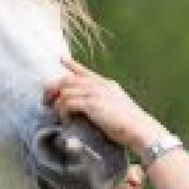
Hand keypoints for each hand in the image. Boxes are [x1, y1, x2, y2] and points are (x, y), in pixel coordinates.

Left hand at [45, 57, 167, 151]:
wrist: (141, 130)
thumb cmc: (131, 127)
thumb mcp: (117, 110)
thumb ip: (103, 105)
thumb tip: (89, 110)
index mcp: (108, 85)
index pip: (85, 72)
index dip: (72, 65)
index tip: (62, 59)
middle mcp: (100, 85)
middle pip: (68, 79)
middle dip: (54, 89)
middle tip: (46, 101)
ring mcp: (96, 93)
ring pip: (65, 91)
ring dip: (57, 103)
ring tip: (57, 114)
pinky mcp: (92, 103)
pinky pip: (68, 103)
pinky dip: (63, 112)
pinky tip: (65, 120)